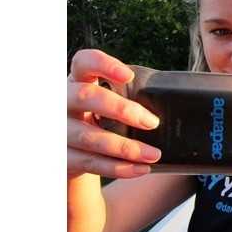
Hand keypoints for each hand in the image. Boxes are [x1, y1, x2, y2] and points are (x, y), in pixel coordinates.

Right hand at [67, 49, 161, 178]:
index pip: (84, 62)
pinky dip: (118, 168)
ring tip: (154, 154)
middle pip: (85, 96)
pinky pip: (90, 162)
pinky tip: (140, 169)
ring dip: (125, 147)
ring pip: (89, 137)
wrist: (71, 154)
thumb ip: (127, 97)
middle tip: (152, 123)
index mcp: (77, 80)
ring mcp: (57, 130)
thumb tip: (173, 105)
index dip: (104, 64)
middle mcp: (62, 102)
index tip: (128, 76)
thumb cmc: (97, 120)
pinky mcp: (61, 157)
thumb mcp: (104, 103)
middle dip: (121, 110)